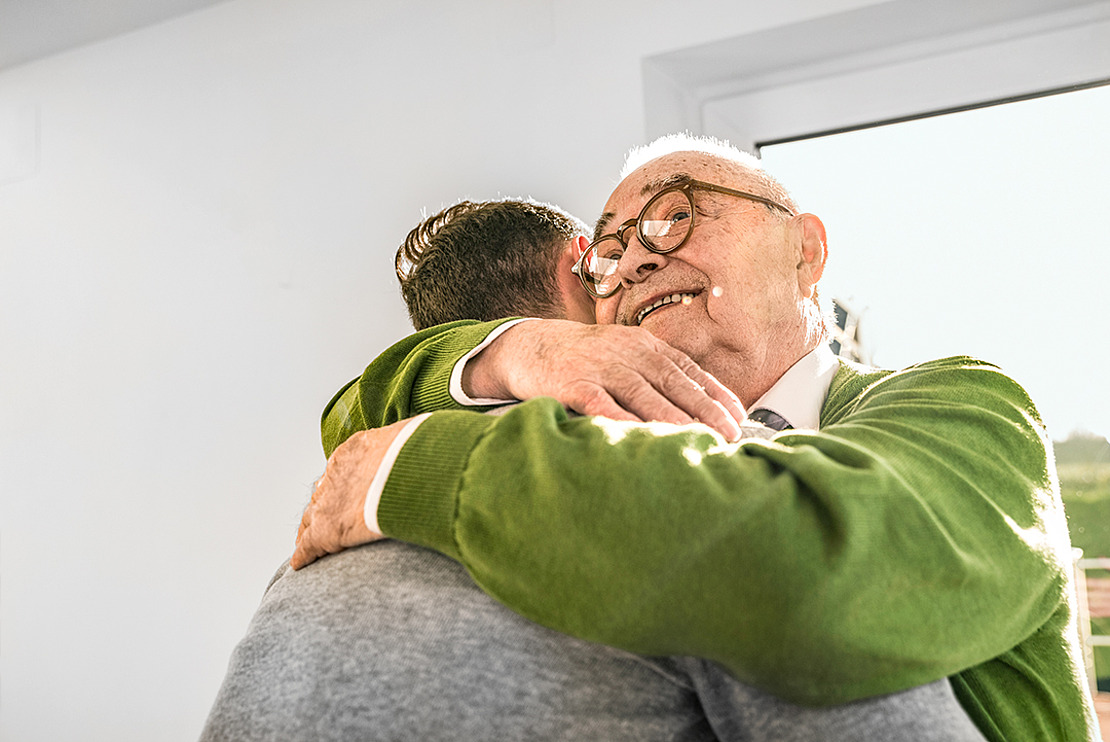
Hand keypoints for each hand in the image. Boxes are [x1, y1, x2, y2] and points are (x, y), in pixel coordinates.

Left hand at [290, 420, 408, 569]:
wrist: (411, 472)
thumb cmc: (423, 454)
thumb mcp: (417, 441)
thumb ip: (415, 451)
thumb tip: (431, 453)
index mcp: (355, 449)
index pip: (342, 470)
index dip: (342, 486)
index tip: (346, 494)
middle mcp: (336, 473)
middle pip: (322, 494)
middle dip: (324, 506)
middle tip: (323, 518)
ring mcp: (328, 501)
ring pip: (311, 518)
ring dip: (310, 530)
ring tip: (308, 543)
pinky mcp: (327, 529)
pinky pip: (309, 544)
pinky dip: (305, 554)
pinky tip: (301, 563)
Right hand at [463, 320, 744, 439]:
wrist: (528, 345)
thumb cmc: (583, 358)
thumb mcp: (624, 355)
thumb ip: (657, 374)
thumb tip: (701, 405)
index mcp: (645, 346)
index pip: (689, 371)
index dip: (716, 395)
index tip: (738, 418)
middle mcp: (627, 353)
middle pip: (673, 384)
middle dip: (705, 411)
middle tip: (729, 435)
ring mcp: (600, 367)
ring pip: (643, 396)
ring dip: (673, 420)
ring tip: (698, 441)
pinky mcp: (573, 383)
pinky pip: (602, 405)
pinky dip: (622, 421)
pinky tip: (640, 438)